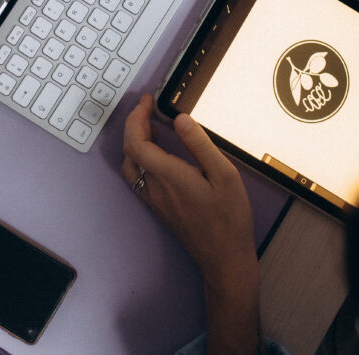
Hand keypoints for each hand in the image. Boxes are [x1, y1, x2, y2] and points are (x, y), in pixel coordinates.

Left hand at [120, 95, 256, 288]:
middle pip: (129, 151)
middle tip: (150, 110)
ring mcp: (154, 199)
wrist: (223, 259)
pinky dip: (142, 158)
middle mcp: (154, 187)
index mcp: (169, 176)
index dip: (136, 117)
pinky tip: (161, 154)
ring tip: (155, 128)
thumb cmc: (229, 219)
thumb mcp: (224, 175)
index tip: (147, 101)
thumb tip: (180, 119)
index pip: (136, 141)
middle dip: (134, 125)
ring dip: (136, 142)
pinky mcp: (158, 207)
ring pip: (131, 165)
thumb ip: (200, 145)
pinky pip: (139, 177)